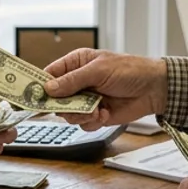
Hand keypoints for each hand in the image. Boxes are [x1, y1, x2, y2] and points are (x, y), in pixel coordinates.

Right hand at [43, 49, 168, 131]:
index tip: (33, 96)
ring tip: (95, 110)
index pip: (49, 74)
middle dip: (63, 105)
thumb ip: (73, 80)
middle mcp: (78, 82)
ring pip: (68, 114)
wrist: (154, 89)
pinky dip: (92, 122)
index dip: (39, 85)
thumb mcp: (99, 70)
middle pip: (55, 99)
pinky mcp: (96, 114)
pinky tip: (104, 114)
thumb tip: (48, 88)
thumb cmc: (130, 70)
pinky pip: (83, 124)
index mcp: (76, 64)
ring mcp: (86, 99)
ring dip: (80, 115)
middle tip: (71, 107)